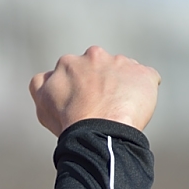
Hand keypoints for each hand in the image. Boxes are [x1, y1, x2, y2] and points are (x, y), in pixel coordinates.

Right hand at [29, 47, 160, 135]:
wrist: (99, 132)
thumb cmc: (69, 122)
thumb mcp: (42, 103)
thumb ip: (41, 83)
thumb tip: (49, 76)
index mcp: (69, 62)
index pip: (74, 71)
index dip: (78, 88)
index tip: (81, 103)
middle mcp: (95, 56)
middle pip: (99, 67)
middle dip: (101, 81)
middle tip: (100, 106)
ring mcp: (122, 63)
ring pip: (123, 72)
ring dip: (122, 86)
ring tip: (119, 111)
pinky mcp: (145, 74)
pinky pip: (147, 79)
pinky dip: (143, 91)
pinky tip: (136, 109)